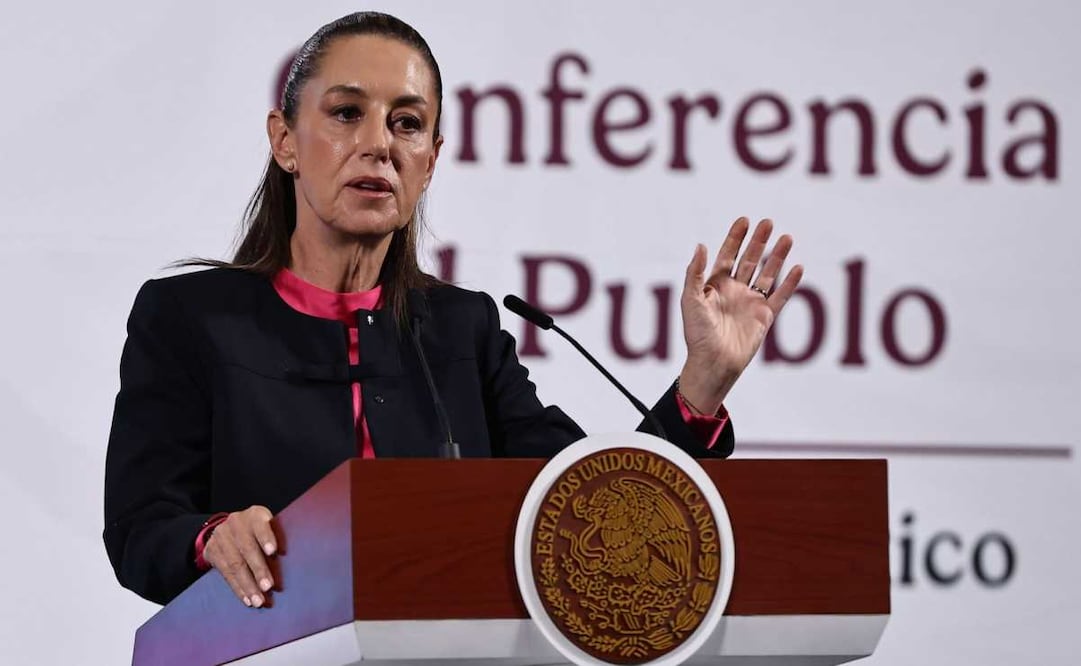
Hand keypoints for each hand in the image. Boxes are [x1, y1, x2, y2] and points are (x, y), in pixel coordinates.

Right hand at [203, 505, 277, 607]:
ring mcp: (221, 536)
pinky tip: (247, 599)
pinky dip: (238, 588)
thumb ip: (277, 537)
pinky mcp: (211, 550)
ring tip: (258, 600)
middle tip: (268, 587)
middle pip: (247, 548)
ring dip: (248, 585)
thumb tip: (294, 561)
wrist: (228, 528)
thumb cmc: (258, 531)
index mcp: (255, 514)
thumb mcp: (267, 527)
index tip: (273, 552)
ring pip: (235, 564)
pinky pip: (225, 573)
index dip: (267, 538)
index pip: (260, 525)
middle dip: (258, 570)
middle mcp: (236, 523)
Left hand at [678, 217, 802, 412]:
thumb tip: (701, 245)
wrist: (713, 363)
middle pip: (750, 260)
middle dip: (758, 241)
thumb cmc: (697, 334)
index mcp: (715, 285)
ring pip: (767, 274)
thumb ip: (695, 273)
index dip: (735, 238)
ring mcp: (751, 302)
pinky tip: (798, 267)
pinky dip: (790, 283)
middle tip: (768, 222)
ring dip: (777, 256)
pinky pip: (780, 296)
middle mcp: (734, 291)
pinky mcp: (765, 317)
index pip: (727, 255)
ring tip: (787, 237)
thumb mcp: (691, 300)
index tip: (744, 220)